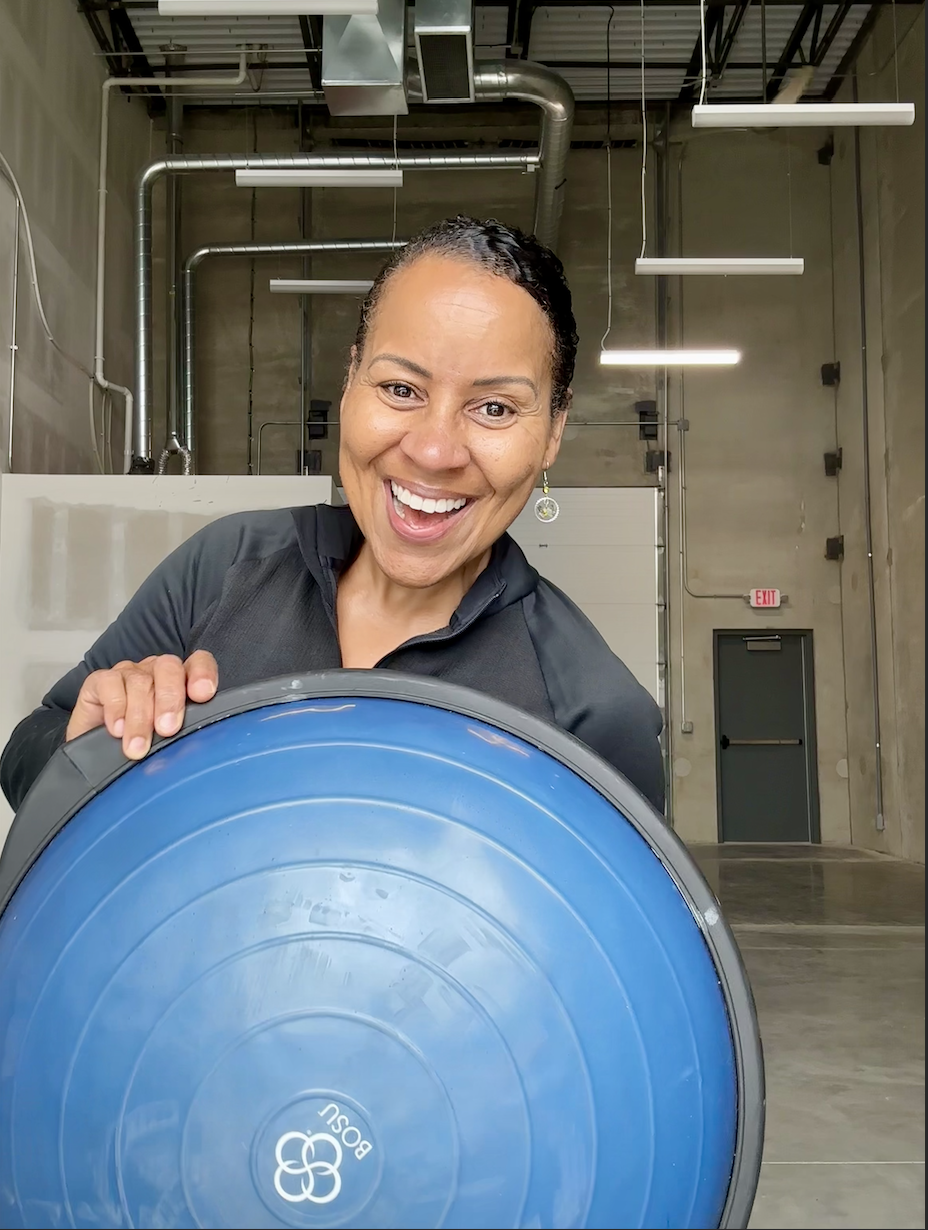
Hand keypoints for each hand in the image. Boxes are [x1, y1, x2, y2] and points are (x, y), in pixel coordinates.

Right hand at [65, 651, 218, 759]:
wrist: (97, 754)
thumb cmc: (141, 743)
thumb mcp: (168, 740)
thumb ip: (185, 733)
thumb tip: (194, 745)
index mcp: (180, 680)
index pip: (198, 663)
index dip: (202, 674)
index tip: (203, 695)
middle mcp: (155, 672)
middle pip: (169, 668)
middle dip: (170, 700)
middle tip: (167, 729)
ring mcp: (128, 673)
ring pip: (140, 681)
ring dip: (140, 717)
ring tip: (138, 745)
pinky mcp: (99, 680)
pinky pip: (110, 684)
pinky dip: (115, 708)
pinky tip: (117, 730)